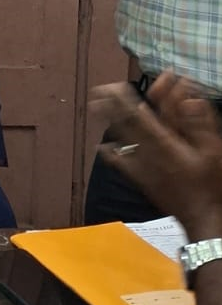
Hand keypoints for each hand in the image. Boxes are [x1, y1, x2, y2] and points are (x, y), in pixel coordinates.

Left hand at [91, 72, 221, 240]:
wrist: (203, 218)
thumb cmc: (210, 184)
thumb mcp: (213, 151)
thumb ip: (199, 124)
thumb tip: (189, 99)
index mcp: (165, 142)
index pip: (139, 116)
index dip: (125, 100)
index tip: (114, 86)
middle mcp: (148, 152)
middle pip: (125, 124)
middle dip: (110, 106)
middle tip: (98, 91)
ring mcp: (143, 167)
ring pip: (120, 139)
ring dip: (108, 123)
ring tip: (95, 108)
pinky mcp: (142, 181)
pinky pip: (122, 165)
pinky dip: (112, 154)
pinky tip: (103, 147)